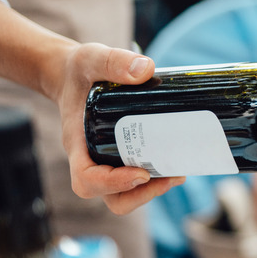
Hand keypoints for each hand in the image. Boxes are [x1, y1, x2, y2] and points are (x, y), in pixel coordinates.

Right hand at [55, 43, 184, 214]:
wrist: (77, 77)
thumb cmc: (80, 72)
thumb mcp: (91, 59)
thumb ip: (113, 61)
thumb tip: (146, 69)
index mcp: (78, 145)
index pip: (87, 180)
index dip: (113, 184)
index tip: (141, 173)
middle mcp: (92, 160)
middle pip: (112, 199)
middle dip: (142, 195)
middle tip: (172, 176)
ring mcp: (108, 163)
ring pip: (127, 196)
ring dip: (154, 191)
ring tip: (180, 172)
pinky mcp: (123, 159)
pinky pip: (138, 182)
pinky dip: (157, 178)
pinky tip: (179, 162)